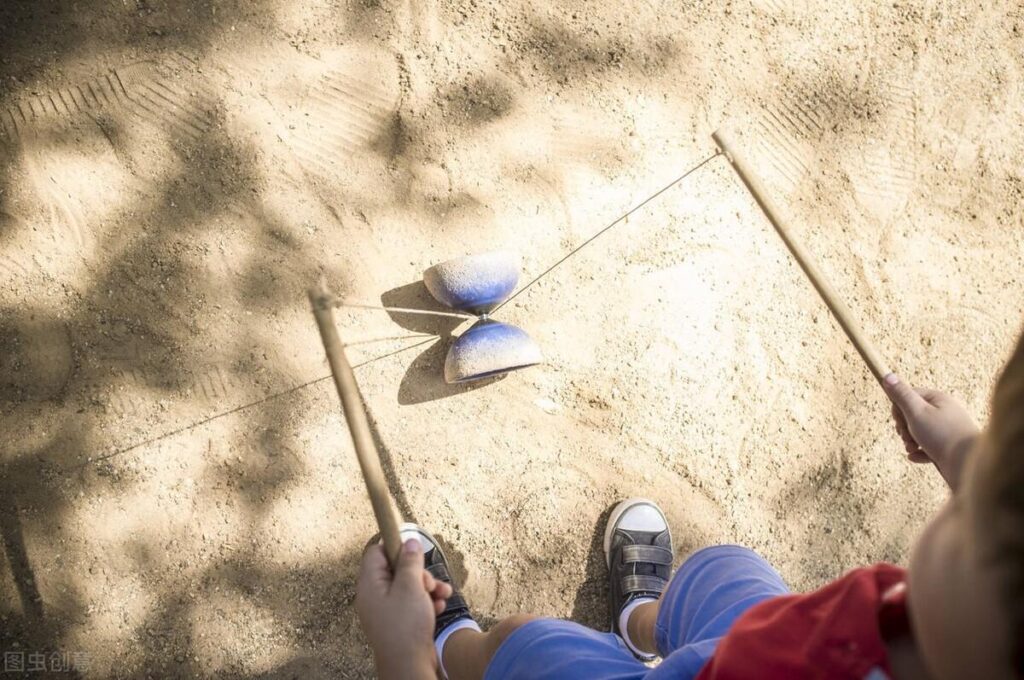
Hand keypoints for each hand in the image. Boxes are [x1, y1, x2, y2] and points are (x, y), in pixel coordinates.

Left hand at [356, 539, 451, 678]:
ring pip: (408, 586)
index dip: (395, 548)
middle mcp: (375, 596)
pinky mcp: (399, 622)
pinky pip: (412, 603)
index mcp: (370, 585)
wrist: (409, 666)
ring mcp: (386, 610)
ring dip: (428, 587)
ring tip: (442, 594)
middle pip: (396, 569)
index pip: (376, 553)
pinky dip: (427, 602)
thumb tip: (410, 541)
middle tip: (429, 583)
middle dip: (419, 572)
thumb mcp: (411, 587)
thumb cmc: (406, 627)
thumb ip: (410, 562)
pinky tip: (439, 607)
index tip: (414, 551)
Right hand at [883, 373, 979, 489]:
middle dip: (904, 426)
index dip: (899, 408)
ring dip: (910, 440)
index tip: (899, 420)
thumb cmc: (942, 435)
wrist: (969, 464)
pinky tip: (915, 456)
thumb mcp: (917, 412)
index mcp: (938, 399)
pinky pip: (927, 447)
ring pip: (919, 432)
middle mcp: (944, 412)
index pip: (909, 395)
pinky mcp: (947, 447)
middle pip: (913, 414)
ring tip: (912, 447)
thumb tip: (888, 376)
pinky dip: (919, 451)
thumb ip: (901, 395)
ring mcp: (946, 430)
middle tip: (906, 435)